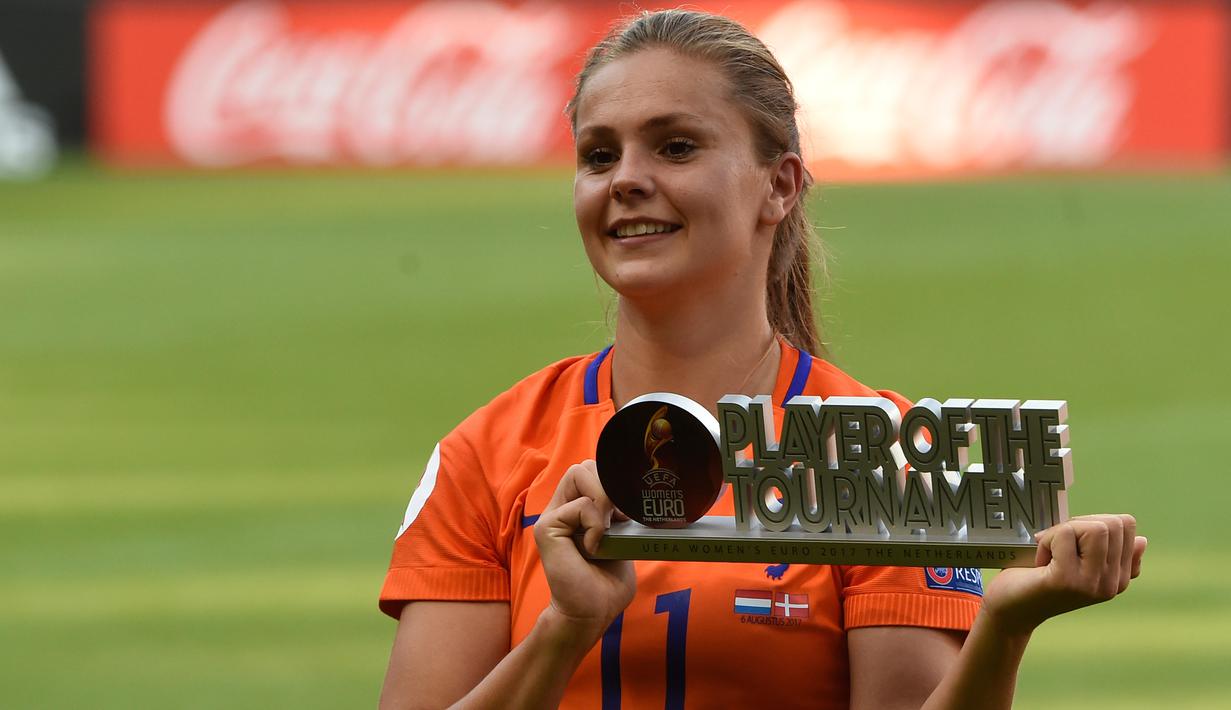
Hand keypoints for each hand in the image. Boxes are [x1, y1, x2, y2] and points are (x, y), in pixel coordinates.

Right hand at [533, 460, 635, 638]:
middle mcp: (562, 509)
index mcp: (578, 510)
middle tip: (616, 518)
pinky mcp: (547, 528)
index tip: (625, 513)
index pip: (593, 471)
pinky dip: (595, 524)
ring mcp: (552, 517)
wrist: (589, 615)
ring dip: (602, 498)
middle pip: (585, 465)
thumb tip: (637, 497)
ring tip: (605, 528)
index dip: (612, 483)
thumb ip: (620, 519)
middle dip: (608, 485)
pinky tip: (595, 547)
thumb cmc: (605, 586)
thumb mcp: (621, 543)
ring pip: (578, 473)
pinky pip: (579, 506)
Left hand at [982, 514, 1146, 635]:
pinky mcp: (1070, 581)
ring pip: (1094, 527)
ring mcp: (1094, 584)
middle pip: (1113, 523)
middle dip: (1078, 525)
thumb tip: (1142, 539)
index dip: (1091, 522)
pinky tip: (1039, 562)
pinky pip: (1067, 534)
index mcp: (1119, 575)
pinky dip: (1047, 540)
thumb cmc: (1037, 577)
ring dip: (1062, 532)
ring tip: (1049, 556)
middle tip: (1056, 548)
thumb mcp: (1077, 558)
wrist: (1009, 608)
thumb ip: (1106, 549)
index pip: (1126, 525)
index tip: (1070, 544)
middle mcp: (1113, 583)